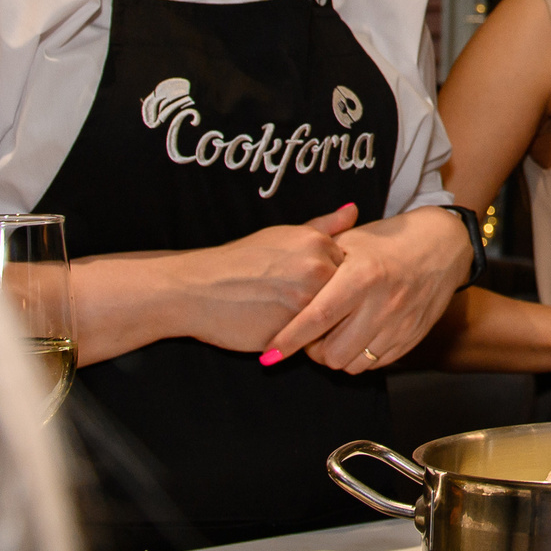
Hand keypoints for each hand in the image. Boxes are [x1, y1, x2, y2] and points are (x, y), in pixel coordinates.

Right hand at [167, 203, 356, 350]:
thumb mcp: (283, 235)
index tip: (301, 281)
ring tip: (280, 310)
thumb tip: (354, 209)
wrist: (196, 289)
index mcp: (318, 244)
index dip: (326, 280)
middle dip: (324, 301)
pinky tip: (275, 326)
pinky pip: (309, 340)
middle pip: (342, 295)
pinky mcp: (292, 332)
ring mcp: (306, 303)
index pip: (347, 269)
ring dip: (314, 321)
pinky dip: (299, 339)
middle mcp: (318, 270)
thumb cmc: (238, 261)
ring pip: (328, 319)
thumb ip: (324, 227)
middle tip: (286, 297)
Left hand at [262, 204, 468, 372]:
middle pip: (331, 352)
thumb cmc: (389, 242)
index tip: (269, 354)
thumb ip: (319, 259)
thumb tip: (283, 278)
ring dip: (335, 356)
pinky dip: (359, 358)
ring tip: (333, 336)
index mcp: (363, 275)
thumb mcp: (354, 240)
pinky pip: (374, 365)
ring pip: (352, 365)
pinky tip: (356, 337)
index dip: (290, 339)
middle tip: (310, 334)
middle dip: (312, 350)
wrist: (443, 245)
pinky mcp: (411, 337)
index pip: (318, 316)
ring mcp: (399, 324)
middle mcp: (382, 303)